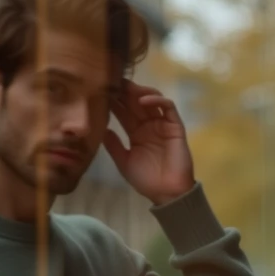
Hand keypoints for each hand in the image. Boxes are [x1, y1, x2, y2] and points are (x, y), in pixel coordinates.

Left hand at [105, 79, 196, 204]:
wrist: (166, 193)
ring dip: (139, 91)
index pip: (124, 110)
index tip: (99, 91)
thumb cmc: (146, 180)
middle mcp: (149, 125)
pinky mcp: (175, 127)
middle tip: (111, 82)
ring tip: (126, 89)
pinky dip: (157, 100)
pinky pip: (168, 107)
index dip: (113, 100)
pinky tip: (143, 100)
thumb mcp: (123, 162)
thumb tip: (100, 129)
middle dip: (124, 91)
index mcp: (135, 132)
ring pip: (152, 99)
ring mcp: (163, 124)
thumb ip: (113, 145)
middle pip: (136, 101)